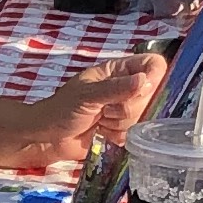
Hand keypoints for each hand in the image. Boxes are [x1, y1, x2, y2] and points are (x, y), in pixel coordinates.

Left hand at [36, 52, 166, 155]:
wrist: (48, 137)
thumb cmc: (62, 109)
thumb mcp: (88, 95)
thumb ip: (116, 88)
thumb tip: (145, 80)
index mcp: (118, 70)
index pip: (152, 64)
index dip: (154, 76)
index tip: (143, 90)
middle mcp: (126, 87)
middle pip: (151, 96)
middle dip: (127, 108)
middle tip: (104, 110)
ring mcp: (125, 108)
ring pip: (143, 117)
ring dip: (119, 123)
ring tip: (99, 120)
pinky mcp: (122, 129)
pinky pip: (135, 133)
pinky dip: (118, 136)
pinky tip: (102, 132)